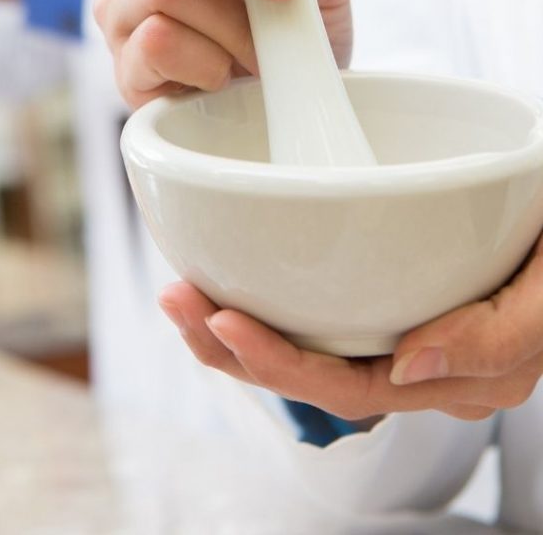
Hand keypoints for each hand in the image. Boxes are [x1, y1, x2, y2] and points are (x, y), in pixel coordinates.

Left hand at [158, 233, 542, 422]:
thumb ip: (498, 338)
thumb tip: (411, 366)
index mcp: (452, 376)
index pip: (346, 389)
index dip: (276, 363)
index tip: (221, 319)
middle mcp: (413, 364)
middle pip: (306, 374)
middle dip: (230, 346)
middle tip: (174, 300)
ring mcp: (394, 332)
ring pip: (300, 347)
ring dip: (231, 326)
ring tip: (178, 293)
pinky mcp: (381, 296)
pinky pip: (312, 315)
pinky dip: (261, 302)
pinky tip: (221, 283)